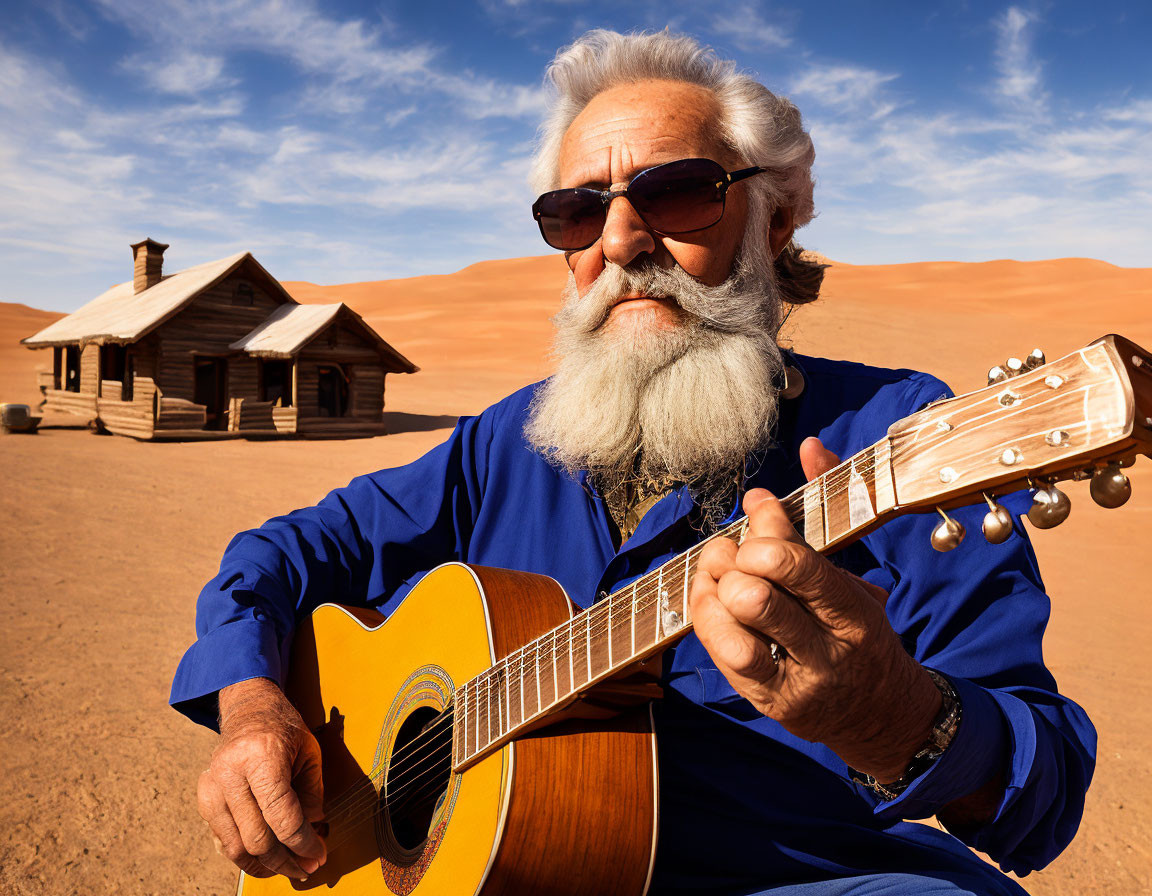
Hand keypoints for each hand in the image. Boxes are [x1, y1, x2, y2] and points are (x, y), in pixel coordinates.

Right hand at [197, 677, 326, 879]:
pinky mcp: (203, 797)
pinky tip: (265, 858)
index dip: (302, 844)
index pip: (282, 817)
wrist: (249, 710)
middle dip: (285, 861)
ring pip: (236, 847)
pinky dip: (244, 854)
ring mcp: (212, 786)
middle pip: (257, 838)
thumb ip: (313, 793)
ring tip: (288, 868)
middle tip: (307, 868)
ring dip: (264, 866)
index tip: (318, 856)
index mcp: (262, 756)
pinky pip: (222, 839)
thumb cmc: (284, 729)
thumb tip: (312, 832)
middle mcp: (231, 773)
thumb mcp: (310, 752)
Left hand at [690, 438, 941, 781]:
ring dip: (713, 592)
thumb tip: (810, 446)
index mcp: (856, 616)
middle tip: (733, 548)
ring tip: (716, 572)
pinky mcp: (768, 701)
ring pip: (736, 634)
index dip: (768, 528)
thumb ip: (827, 512)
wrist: (881, 715)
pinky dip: (707, 619)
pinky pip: (725, 658)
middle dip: (736, 561)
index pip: (803, 568)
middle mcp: (827, 653)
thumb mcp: (855, 576)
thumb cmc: (860, 633)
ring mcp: (795, 682)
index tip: (756, 503)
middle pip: (762, 599)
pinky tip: (710, 599)